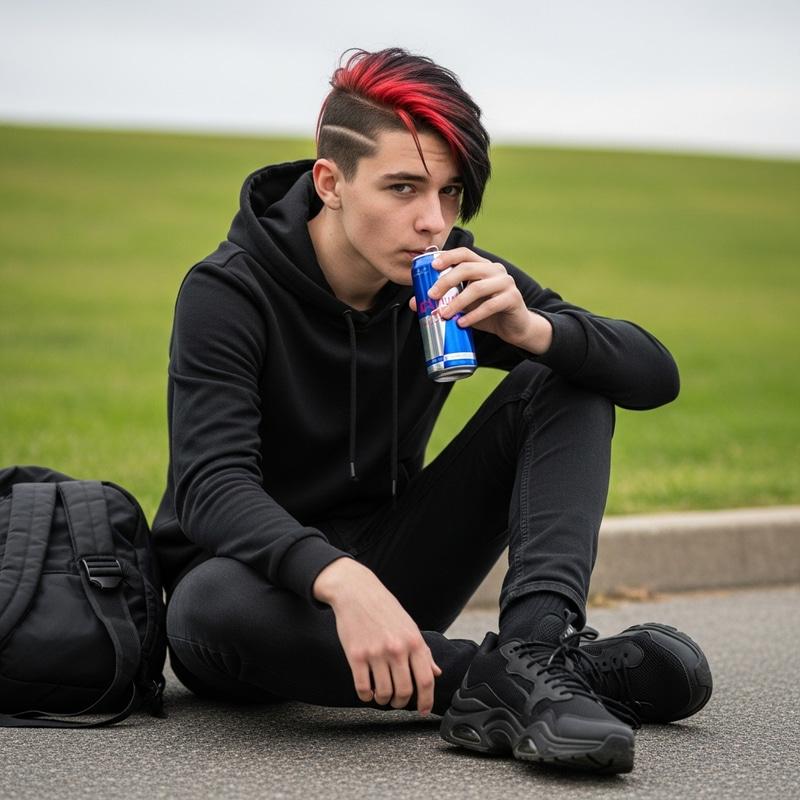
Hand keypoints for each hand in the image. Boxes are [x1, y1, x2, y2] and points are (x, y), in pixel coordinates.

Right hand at [313, 558, 441, 715]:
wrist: (356, 591)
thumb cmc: (385, 609)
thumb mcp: (409, 626)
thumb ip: (423, 651)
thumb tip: (436, 673)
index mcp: (414, 641)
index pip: (426, 680)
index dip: (426, 700)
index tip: (423, 710)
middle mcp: (397, 648)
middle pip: (404, 691)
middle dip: (401, 703)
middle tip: (397, 702)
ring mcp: (376, 653)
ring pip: (384, 693)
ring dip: (383, 700)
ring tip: (381, 695)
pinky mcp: (356, 656)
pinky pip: (363, 688)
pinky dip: (366, 696)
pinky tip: (367, 691)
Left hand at [408, 247, 552, 354]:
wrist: (515, 327)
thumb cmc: (488, 313)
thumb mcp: (464, 305)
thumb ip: (445, 301)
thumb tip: (415, 303)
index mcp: (483, 266)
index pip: (465, 253)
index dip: (448, 256)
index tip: (433, 265)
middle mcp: (495, 270)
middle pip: (468, 268)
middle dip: (446, 281)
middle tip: (432, 296)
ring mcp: (505, 283)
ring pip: (477, 288)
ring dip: (457, 302)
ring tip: (443, 315)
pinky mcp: (512, 299)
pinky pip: (490, 305)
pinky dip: (473, 315)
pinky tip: (462, 323)